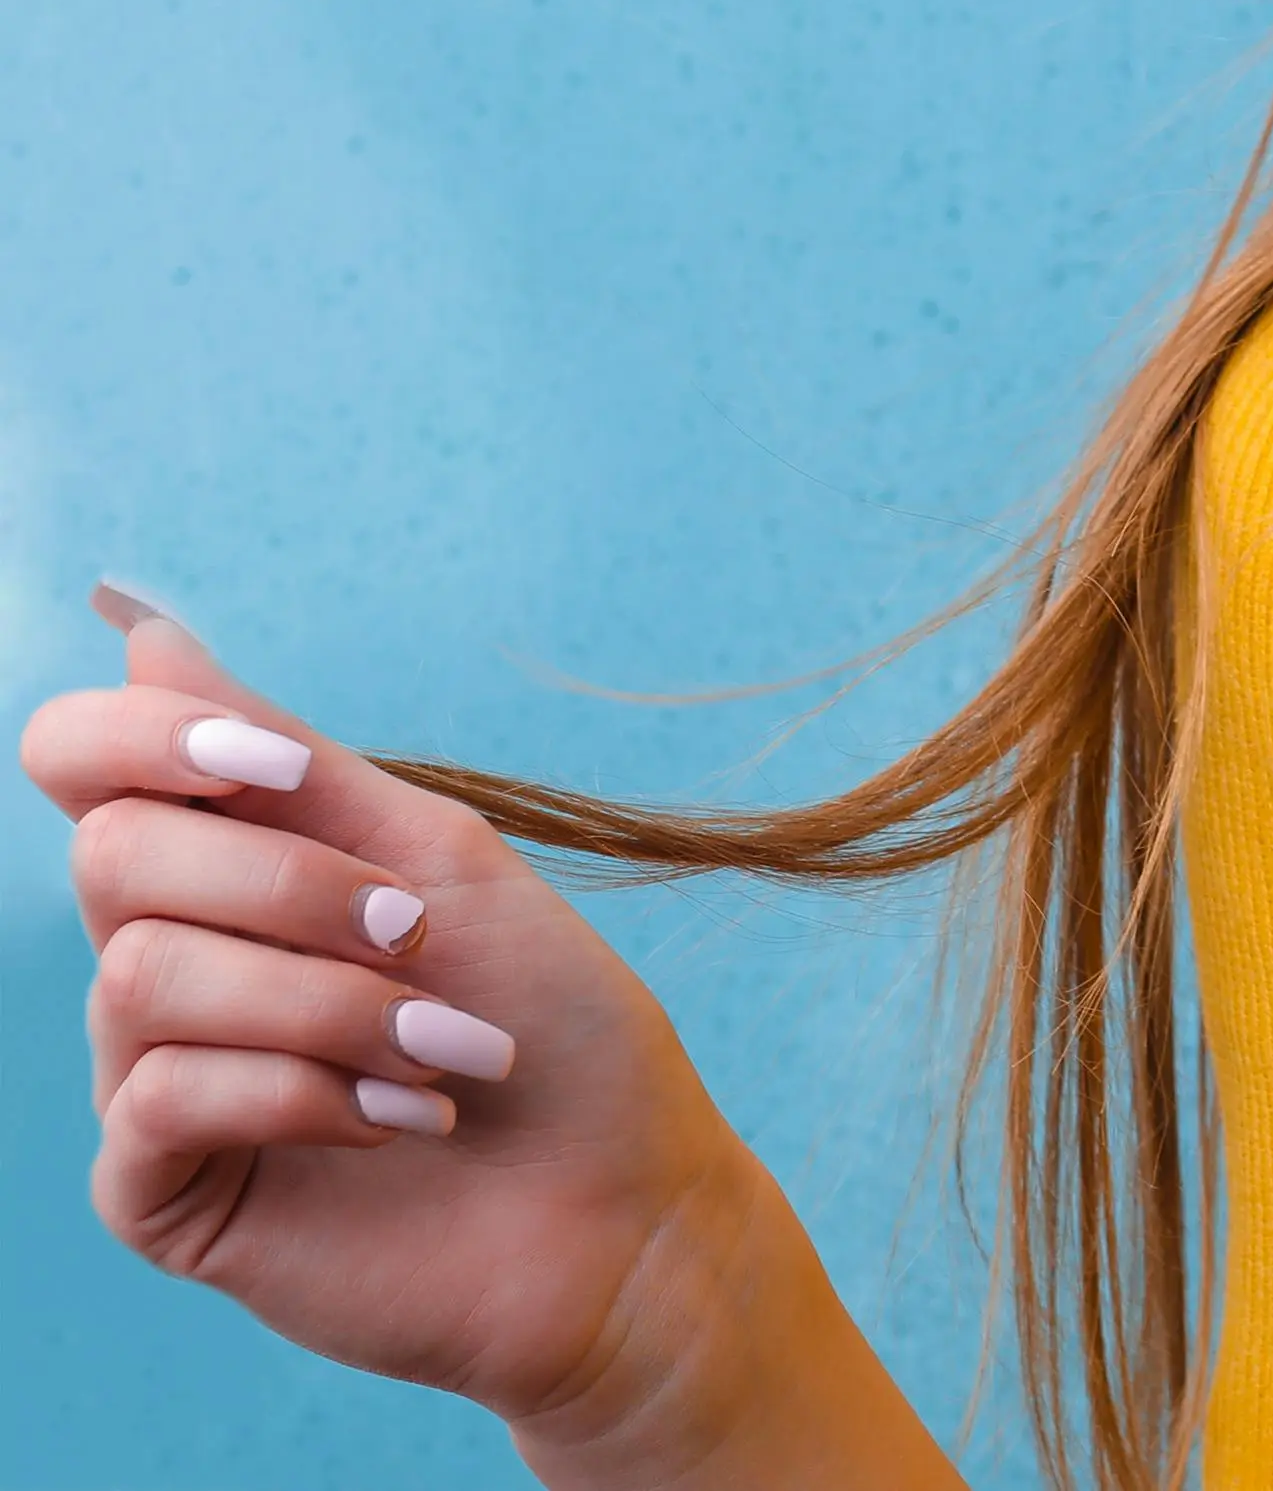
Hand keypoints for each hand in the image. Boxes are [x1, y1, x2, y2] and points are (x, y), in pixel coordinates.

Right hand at [16, 591, 946, 1490]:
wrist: (620, 1209)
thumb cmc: (551, 1029)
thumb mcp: (439, 862)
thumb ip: (293, 762)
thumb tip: (143, 632)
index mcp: (231, 867)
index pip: (82, 760)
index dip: (141, 737)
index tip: (271, 763)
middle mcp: (169, 961)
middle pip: (110, 855)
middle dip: (287, 883)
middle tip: (417, 934)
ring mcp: (155, 1079)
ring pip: (139, 978)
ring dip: (328, 1004)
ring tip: (442, 1051)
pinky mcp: (159, 1191)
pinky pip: (159, 1101)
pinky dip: (305, 1094)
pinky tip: (406, 1122)